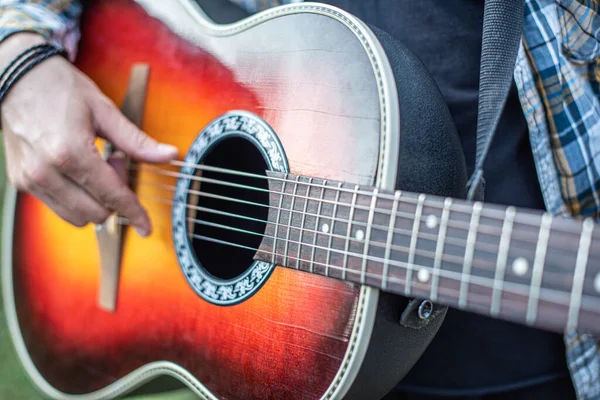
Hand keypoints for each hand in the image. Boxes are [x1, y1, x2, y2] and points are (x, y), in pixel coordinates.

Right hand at [0, 33, 177, 235]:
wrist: (15, 76)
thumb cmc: (60, 88)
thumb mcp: (105, 111)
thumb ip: (137, 141)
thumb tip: (170, 156)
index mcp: (70, 153)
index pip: (112, 196)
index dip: (135, 213)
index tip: (147, 228)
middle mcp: (46, 172)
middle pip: (97, 213)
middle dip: (114, 196)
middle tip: (113, 161)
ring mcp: (30, 179)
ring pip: (77, 217)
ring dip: (94, 199)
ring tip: (93, 163)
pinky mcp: (20, 182)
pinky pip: (58, 207)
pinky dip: (76, 197)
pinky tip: (77, 170)